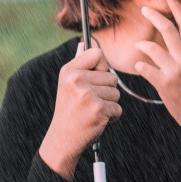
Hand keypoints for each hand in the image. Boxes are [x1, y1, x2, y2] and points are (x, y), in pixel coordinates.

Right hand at [39, 43, 121, 179]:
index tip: (94, 78)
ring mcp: (88, 95)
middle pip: (112, 76)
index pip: (97, 53)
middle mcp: (77, 80)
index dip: (101, 67)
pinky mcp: (98, 109)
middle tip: (90, 102)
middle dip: (106, 91)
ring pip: (116, 93)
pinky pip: (118, 108)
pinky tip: (97, 120)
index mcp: (69, 70)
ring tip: (92, 111)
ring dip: (109, 104)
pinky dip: (111, 117)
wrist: (62, 138)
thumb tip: (84, 42)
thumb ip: (79, 63)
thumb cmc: (69, 109)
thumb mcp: (68, 84)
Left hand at [134, 0, 180, 143]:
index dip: (177, 9)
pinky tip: (139, 65)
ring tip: (139, 45)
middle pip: (168, 30)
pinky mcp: (164, 84)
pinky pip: (146, 69)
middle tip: (144, 9)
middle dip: (154, 16)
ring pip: (153, 48)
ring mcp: (175, 71)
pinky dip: (140, 65)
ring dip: (143, 45)